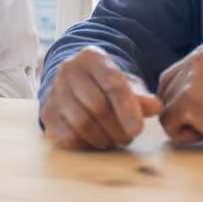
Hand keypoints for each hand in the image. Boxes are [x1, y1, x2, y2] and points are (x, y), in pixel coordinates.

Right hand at [40, 46, 161, 149]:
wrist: (76, 85)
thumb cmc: (106, 86)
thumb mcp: (126, 84)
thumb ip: (141, 96)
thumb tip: (154, 107)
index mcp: (92, 57)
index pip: (112, 83)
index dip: (127, 108)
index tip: (138, 129)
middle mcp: (68, 70)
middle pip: (97, 106)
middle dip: (117, 128)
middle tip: (129, 137)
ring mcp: (54, 91)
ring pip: (82, 123)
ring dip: (104, 139)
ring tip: (115, 139)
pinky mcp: (47, 113)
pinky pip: (69, 136)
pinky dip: (88, 144)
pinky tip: (97, 140)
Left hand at [157, 43, 202, 145]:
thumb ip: (195, 78)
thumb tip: (163, 95)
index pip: (172, 75)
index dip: (177, 97)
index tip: (194, 110)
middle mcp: (194, 61)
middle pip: (165, 90)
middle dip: (176, 110)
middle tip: (198, 121)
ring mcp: (189, 81)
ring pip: (166, 108)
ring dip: (180, 123)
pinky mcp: (186, 101)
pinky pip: (167, 122)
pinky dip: (179, 133)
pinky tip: (200, 133)